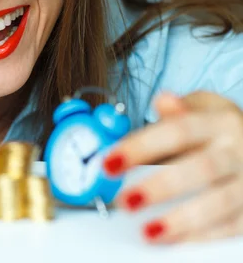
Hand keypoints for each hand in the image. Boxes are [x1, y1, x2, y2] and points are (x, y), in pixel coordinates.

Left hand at [103, 91, 242, 243]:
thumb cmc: (215, 128)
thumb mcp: (200, 109)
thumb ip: (177, 111)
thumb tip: (163, 101)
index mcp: (217, 122)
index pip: (177, 132)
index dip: (142, 147)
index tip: (110, 163)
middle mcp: (236, 150)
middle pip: (200, 169)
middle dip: (161, 187)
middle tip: (126, 201)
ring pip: (219, 202)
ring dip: (181, 219)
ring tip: (148, 231)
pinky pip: (232, 225)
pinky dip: (202, 235)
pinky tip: (173, 238)